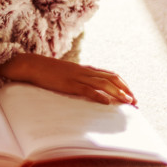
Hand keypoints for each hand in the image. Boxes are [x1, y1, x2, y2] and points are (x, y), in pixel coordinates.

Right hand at [0, 53, 137, 105]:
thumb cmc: (46, 71)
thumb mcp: (65, 74)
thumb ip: (76, 79)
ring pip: (103, 83)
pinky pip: (87, 89)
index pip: (109, 74)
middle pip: (111, 78)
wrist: (31, 65)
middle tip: (135, 102)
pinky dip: (99, 95)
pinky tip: (107, 102)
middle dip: (126, 90)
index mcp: (84, 69)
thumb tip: (86, 88)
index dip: (122, 84)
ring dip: (118, 93)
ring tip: (128, 102)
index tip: (131, 94)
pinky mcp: (68, 83)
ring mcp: (76, 76)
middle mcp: (84, 71)